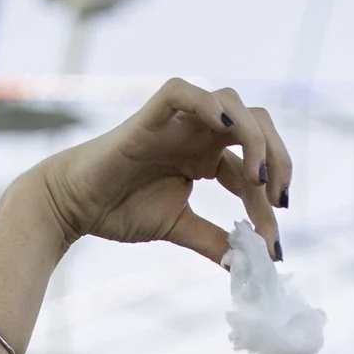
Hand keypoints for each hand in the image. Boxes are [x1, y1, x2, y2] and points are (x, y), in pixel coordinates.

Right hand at [39, 79, 290, 267]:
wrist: (74, 206)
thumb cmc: (120, 210)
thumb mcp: (178, 227)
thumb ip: (213, 240)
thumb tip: (247, 263)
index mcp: (207, 156)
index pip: (252, 168)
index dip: (268, 201)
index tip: (273, 240)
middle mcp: (199, 132)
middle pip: (256, 125)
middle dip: (277, 159)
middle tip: (278, 199)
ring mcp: (177, 120)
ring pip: (231, 103)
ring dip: (253, 136)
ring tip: (255, 176)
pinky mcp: (151, 115)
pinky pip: (183, 91)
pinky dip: (207, 103)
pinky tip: (224, 128)